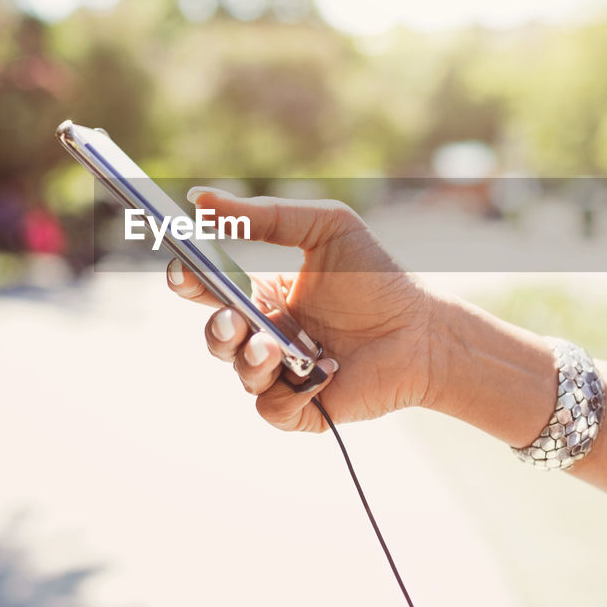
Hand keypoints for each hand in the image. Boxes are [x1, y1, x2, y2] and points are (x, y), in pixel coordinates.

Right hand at [167, 188, 436, 432]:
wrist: (423, 330)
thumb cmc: (376, 277)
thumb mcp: (324, 227)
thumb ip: (265, 214)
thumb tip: (198, 199)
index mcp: (264, 294)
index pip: (210, 289)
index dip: (189, 280)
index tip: (183, 269)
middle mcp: (267, 334)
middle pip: (216, 336)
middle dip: (215, 329)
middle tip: (233, 318)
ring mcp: (283, 373)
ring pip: (240, 372)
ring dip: (252, 359)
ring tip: (277, 348)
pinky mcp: (303, 408)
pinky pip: (271, 408)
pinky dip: (288, 392)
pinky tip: (322, 372)